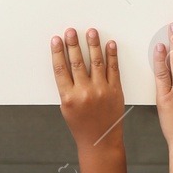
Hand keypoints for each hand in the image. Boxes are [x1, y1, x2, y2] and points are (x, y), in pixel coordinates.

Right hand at [50, 27, 125, 150]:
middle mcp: (85, 93)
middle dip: (73, 44)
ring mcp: (101, 91)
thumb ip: (66, 87)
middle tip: (71, 31)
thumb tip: (65, 63)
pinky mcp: (116, 91)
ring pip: (97, 62)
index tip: (56, 40)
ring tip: (91, 32)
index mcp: (68, 98)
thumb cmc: (81, 126)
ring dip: (93, 45)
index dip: (58, 52)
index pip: (60, 69)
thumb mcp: (66, 108)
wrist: (100, 142)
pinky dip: (112, 55)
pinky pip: (114, 69)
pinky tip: (110, 44)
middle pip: (77, 62)